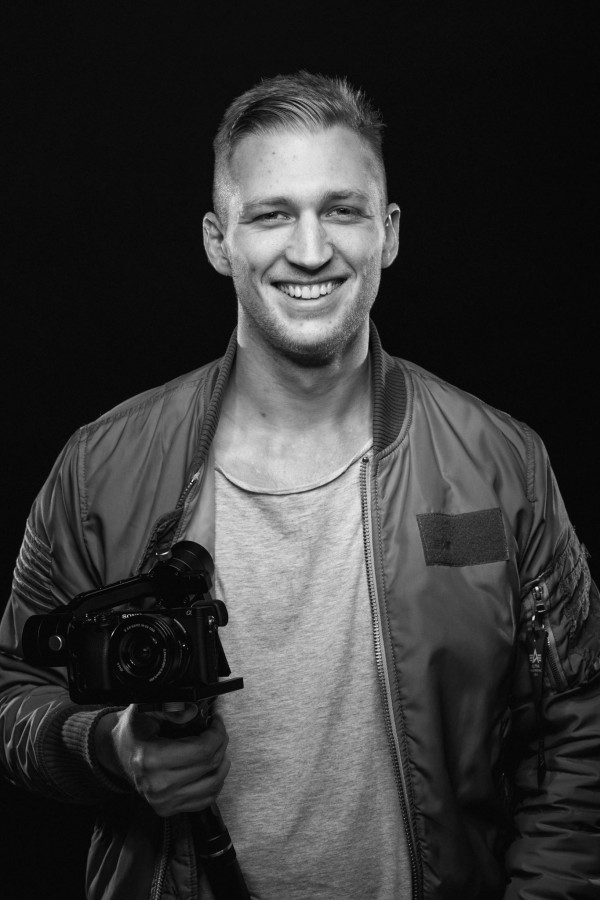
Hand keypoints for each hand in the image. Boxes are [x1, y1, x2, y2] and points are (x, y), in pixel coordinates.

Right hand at [94, 704, 229, 816]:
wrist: (117, 753)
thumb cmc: (133, 731)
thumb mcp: (146, 709)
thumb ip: (170, 708)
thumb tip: (193, 712)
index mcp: (151, 759)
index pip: (202, 750)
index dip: (217, 733)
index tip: (216, 721)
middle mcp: (157, 784)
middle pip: (209, 766)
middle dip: (221, 743)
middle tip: (218, 731)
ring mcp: (163, 801)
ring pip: (212, 785)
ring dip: (222, 763)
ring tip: (218, 748)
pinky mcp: (168, 809)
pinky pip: (205, 800)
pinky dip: (215, 783)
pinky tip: (211, 768)